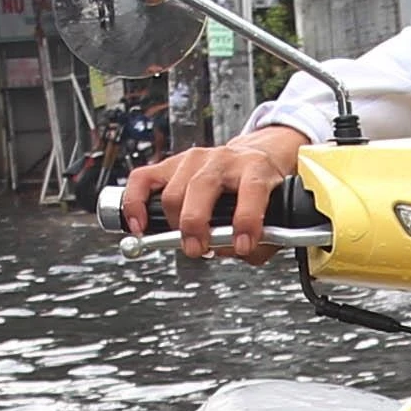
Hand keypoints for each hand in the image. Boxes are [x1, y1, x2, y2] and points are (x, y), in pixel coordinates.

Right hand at [123, 127, 308, 261]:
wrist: (254, 159)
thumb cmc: (262, 191)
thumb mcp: (275, 216)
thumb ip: (260, 243)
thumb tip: (227, 251)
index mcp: (255, 168)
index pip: (251, 189)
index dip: (246, 220)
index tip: (242, 245)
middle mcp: (224, 159)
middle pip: (201, 187)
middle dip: (196, 225)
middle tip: (198, 249)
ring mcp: (195, 159)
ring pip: (173, 192)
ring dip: (175, 224)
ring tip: (184, 241)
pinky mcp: (171, 164)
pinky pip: (142, 180)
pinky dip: (136, 204)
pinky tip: (140, 225)